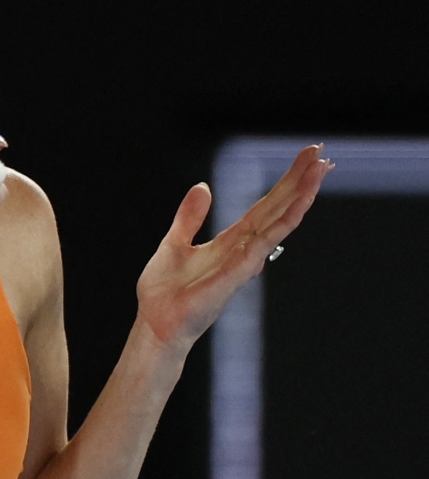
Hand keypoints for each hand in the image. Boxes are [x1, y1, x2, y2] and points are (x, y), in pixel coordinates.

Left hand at [135, 144, 333, 354]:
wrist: (156, 324)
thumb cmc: (166, 292)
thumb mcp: (175, 242)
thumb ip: (190, 216)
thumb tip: (203, 186)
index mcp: (231, 241)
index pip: (265, 206)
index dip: (285, 183)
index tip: (306, 158)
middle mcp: (243, 251)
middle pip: (277, 210)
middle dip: (299, 183)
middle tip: (322, 155)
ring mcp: (242, 264)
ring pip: (277, 226)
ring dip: (298, 200)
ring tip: (318, 175)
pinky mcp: (232, 279)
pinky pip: (258, 250)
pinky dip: (276, 229)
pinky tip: (291, 211)